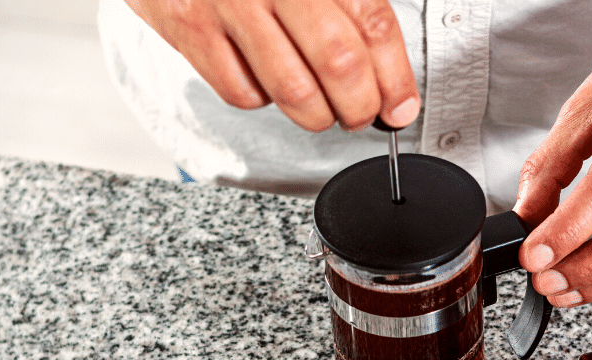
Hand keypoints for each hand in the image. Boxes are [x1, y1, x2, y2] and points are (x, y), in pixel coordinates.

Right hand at [123, 0, 420, 131]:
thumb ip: (351, 5)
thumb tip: (390, 81)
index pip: (371, 21)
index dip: (395, 75)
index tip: (401, 105)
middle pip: (337, 60)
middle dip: (359, 105)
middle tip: (362, 114)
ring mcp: (228, 3)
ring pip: (292, 89)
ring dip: (317, 115)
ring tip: (322, 111)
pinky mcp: (190, 27)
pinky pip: (242, 91)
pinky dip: (263, 99)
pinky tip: (267, 79)